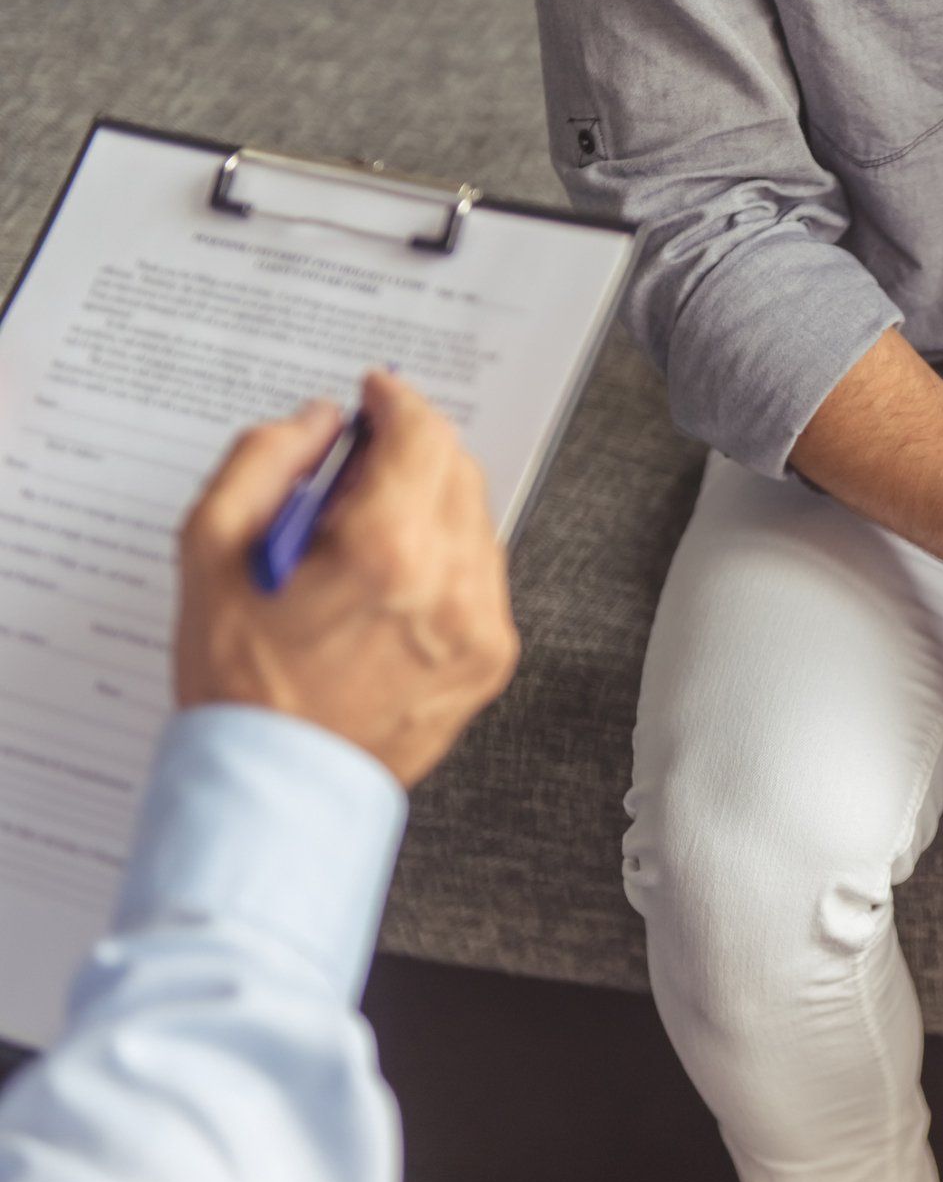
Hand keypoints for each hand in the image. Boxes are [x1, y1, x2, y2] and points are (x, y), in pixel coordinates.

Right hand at [175, 370, 519, 786]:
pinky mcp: (491, 659)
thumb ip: (265, 460)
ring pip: (475, 521)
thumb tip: (319, 420)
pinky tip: (391, 583)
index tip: (376, 395)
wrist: (276, 786)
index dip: (397, 401)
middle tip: (357, 466)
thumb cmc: (237, 680)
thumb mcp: (211, 549)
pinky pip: (481, 577)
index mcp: (386, 550)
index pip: (422, 434)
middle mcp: (449, 584)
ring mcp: (480, 625)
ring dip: (430, 505)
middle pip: (456, 470)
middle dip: (411, 451)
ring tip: (363, 536)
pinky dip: (444, 559)